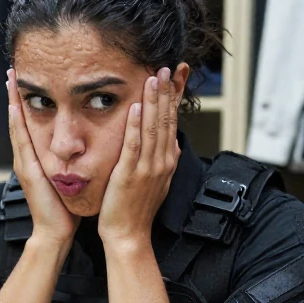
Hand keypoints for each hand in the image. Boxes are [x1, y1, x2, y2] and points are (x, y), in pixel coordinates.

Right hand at [6, 69, 79, 245]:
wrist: (55, 232)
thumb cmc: (64, 208)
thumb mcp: (66, 179)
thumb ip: (68, 163)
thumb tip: (79, 148)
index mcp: (36, 159)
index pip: (29, 125)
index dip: (25, 103)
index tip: (24, 81)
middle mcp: (26, 158)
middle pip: (18, 120)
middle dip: (14, 95)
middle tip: (12, 70)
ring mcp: (24, 163)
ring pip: (17, 126)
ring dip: (12, 102)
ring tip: (11, 80)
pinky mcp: (28, 171)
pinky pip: (22, 142)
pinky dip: (17, 124)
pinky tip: (15, 107)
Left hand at [99, 67, 180, 247]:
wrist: (129, 235)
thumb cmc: (137, 209)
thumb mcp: (157, 181)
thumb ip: (165, 159)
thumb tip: (172, 142)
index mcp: (167, 160)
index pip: (172, 122)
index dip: (174, 97)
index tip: (175, 76)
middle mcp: (162, 161)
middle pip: (166, 120)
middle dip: (166, 92)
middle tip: (165, 67)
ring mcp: (148, 168)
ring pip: (153, 129)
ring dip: (153, 102)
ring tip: (153, 78)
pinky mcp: (130, 175)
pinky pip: (134, 146)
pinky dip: (135, 126)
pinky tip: (135, 108)